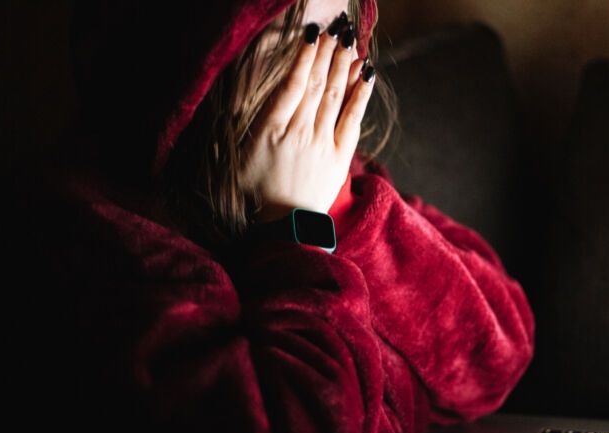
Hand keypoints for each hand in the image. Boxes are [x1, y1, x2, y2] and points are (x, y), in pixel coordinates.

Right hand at [240, 23, 374, 222]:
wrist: (284, 227)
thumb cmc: (256, 192)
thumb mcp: (241, 156)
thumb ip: (252, 122)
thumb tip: (261, 92)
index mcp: (272, 129)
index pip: (292, 84)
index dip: (304, 56)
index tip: (311, 34)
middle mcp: (299, 132)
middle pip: (316, 84)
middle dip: (327, 53)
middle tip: (336, 29)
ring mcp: (322, 144)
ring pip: (335, 96)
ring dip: (343, 66)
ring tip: (349, 42)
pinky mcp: (340, 157)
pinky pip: (353, 119)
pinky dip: (361, 94)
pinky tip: (367, 74)